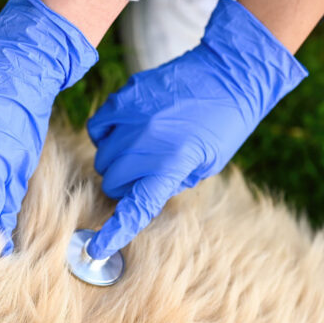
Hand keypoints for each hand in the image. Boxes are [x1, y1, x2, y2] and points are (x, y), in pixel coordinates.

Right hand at [86, 0, 307, 259]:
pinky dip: (105, 135)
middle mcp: (146, 143)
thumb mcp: (205, 165)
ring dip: (115, 161)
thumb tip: (138, 192)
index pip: (136, 207)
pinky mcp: (122, 98)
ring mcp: (132, 118)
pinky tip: (124, 131)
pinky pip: (96, 128)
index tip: (97, 249)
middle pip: (112, 182)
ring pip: (102, 158)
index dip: (115, 232)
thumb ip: (169, 182)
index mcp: (172, 164)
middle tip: (145, 174)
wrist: (227, 73)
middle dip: (125, 185)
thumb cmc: (222, 124)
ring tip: (140, 149)